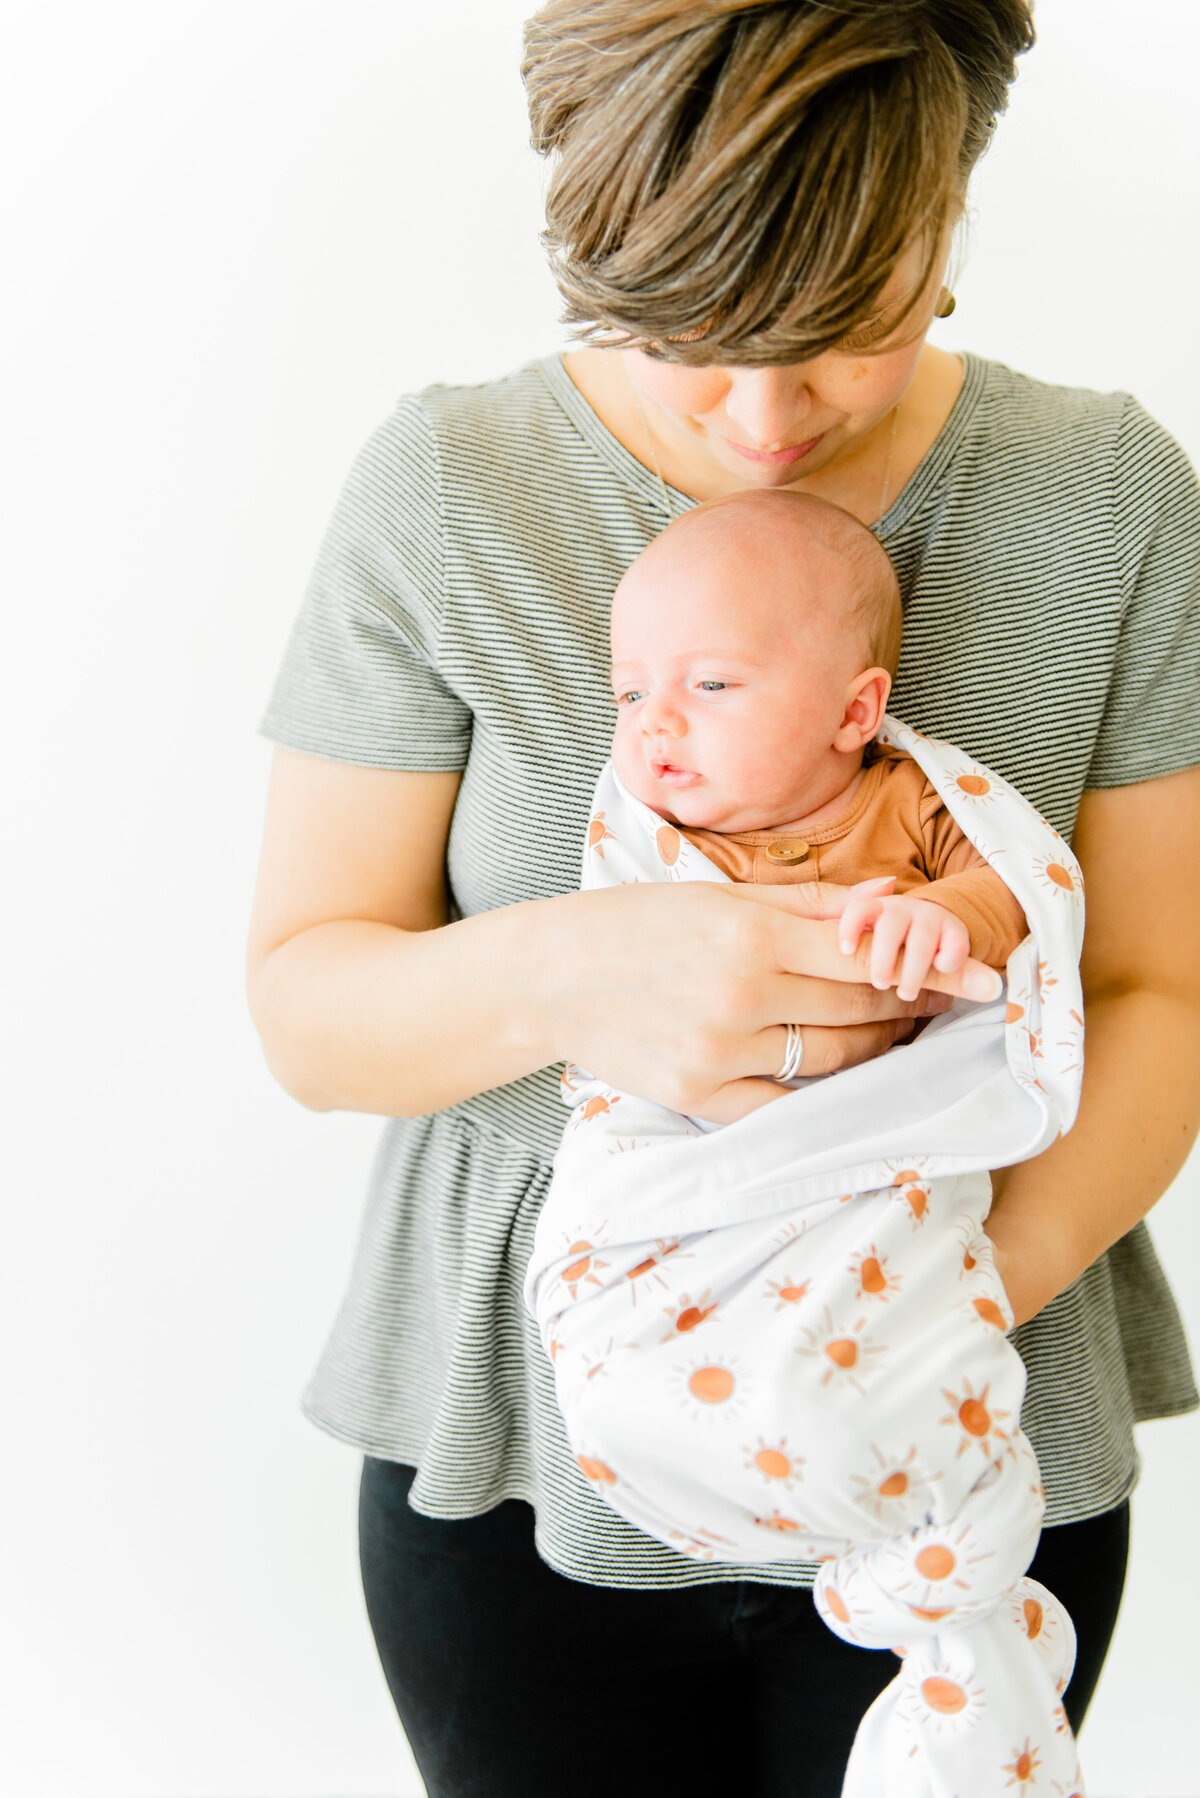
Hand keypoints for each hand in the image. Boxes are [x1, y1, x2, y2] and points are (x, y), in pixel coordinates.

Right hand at [548, 875, 1002, 1123]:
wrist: (547, 978)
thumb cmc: (634, 923)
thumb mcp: (718, 894)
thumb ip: (810, 904)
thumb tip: (891, 901)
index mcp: (749, 937)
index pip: (867, 959)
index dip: (933, 969)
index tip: (983, 980)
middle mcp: (740, 999)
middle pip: (859, 1013)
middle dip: (906, 1008)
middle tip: (932, 1003)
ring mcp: (719, 1056)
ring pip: (831, 1063)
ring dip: (871, 1048)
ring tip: (884, 1031)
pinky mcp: (697, 1097)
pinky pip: (783, 1106)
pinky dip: (815, 1092)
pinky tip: (830, 1074)